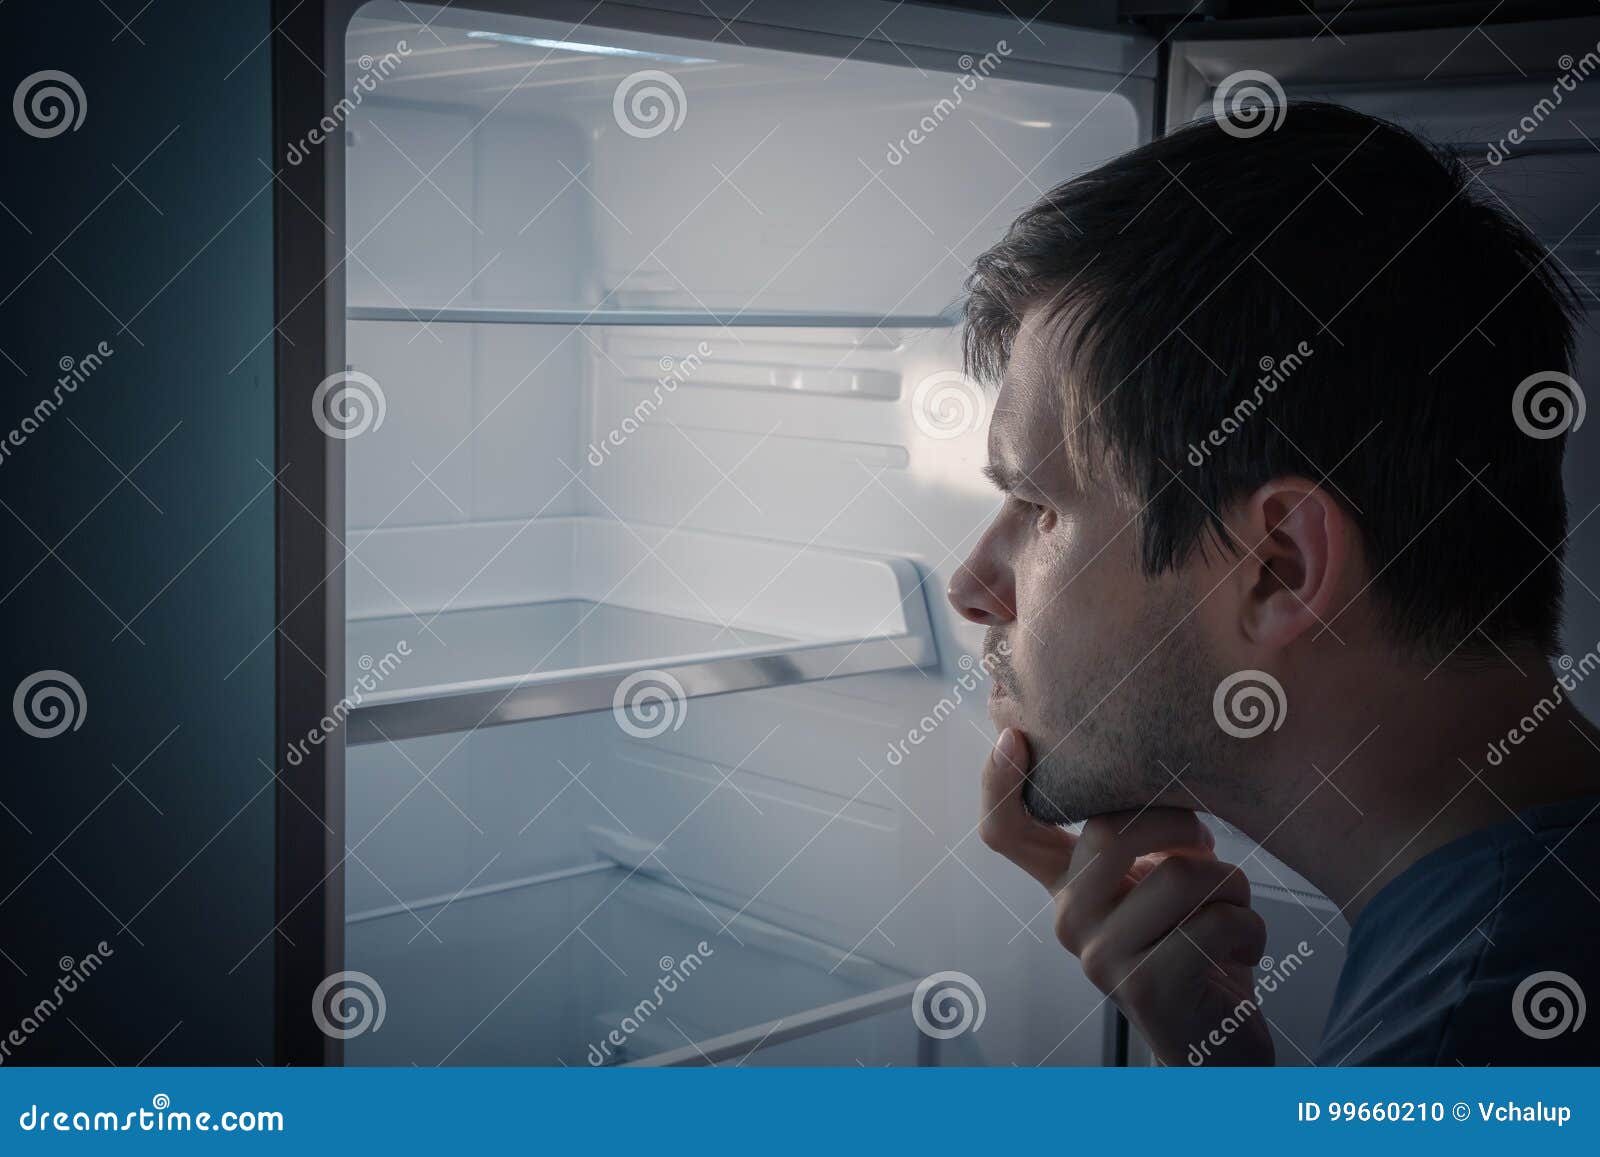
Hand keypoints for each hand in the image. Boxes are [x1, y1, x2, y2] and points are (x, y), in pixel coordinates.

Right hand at [978, 728, 1272, 1065]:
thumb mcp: (1158, 878)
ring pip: (1179, 874)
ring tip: (1231, 911)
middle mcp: (1068, 917)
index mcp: (1066, 882)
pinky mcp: (1145, 989)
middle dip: (1182, 823)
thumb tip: (1159, 762)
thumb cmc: (1195, 940)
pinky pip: (1215, 924)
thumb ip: (1141, 832)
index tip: (1013, 737)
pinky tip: (1241, 952)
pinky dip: (1250, 929)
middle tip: (1208, 848)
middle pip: (1110, 830)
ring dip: (1233, 885)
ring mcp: (1100, 957)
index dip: (998, 783)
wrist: (1217, 1042)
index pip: (1006, 832)